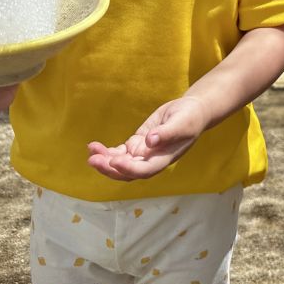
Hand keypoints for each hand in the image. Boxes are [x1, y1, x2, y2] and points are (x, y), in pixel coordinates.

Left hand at [87, 96, 209, 180]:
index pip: (144, 170)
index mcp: (163, 158)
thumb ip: (167, 132)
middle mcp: (151, 160)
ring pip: (120, 164)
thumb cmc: (190, 117)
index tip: (114, 161)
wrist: (192, 110)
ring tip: (92, 151)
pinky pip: (119, 153)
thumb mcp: (182, 122)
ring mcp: (143, 153)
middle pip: (127, 172)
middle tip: (93, 160)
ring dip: (104, 160)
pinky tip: (94, 147)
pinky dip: (106, 152)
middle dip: (109, 169)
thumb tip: (150, 141)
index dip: (129, 169)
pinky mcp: (137, 144)